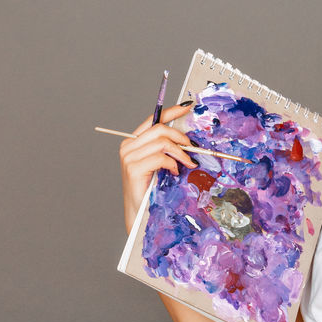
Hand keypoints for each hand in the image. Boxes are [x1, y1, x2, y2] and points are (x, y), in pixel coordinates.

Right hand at [119, 103, 197, 232]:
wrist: (139, 214)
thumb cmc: (151, 191)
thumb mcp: (160, 166)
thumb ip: (166, 150)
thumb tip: (187, 139)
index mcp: (133, 142)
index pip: (153, 120)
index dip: (171, 111)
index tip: (187, 107)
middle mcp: (128, 147)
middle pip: (159, 129)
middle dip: (180, 136)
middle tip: (192, 147)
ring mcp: (129, 157)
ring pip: (162, 142)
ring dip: (180, 152)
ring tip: (187, 163)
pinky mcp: (134, 169)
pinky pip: (160, 158)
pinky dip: (172, 163)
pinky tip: (174, 172)